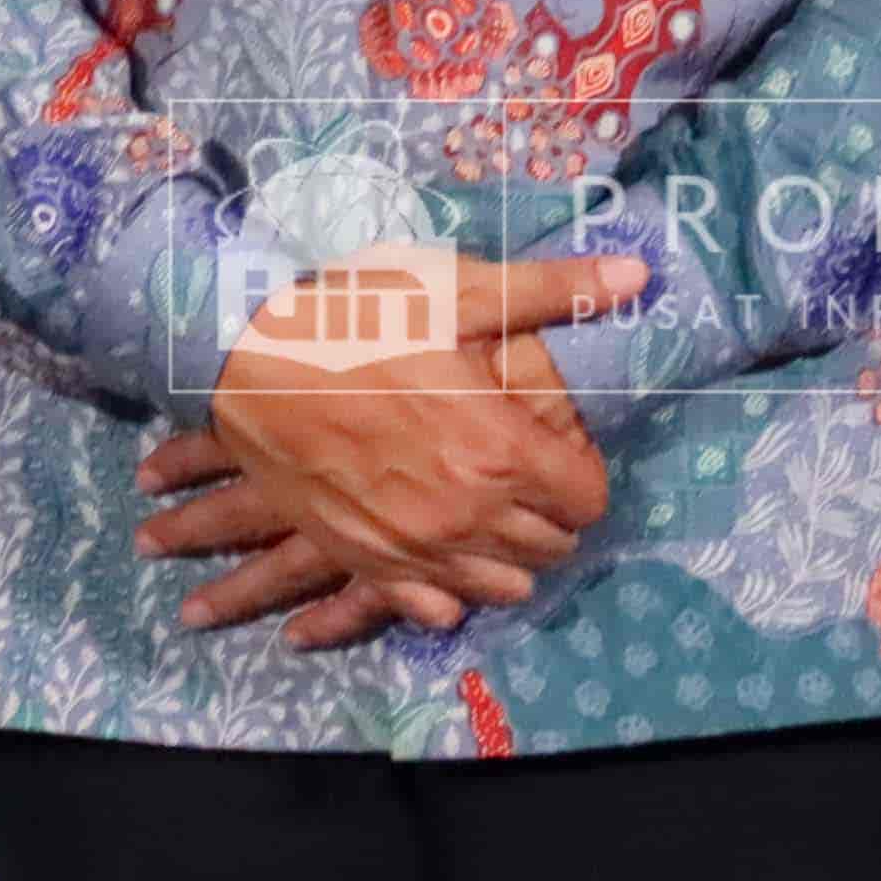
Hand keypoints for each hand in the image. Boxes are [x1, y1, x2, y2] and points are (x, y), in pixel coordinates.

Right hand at [141, 334, 603, 640]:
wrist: (239, 359)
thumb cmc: (350, 317)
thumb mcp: (453, 290)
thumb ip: (551, 290)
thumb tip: (640, 273)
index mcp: (500, 449)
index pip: (588, 497)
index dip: (582, 469)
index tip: (555, 444)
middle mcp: (468, 514)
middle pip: (552, 545)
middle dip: (551, 511)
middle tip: (523, 469)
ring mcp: (415, 547)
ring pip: (503, 586)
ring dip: (509, 554)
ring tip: (487, 510)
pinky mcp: (366, 560)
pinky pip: (435, 607)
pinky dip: (449, 589)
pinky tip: (437, 549)